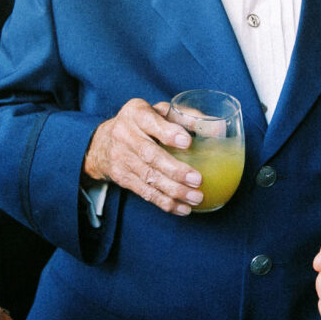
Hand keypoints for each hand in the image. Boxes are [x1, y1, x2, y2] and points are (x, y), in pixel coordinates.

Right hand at [83, 98, 203, 214]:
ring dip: (174, 191)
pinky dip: (165, 202)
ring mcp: (121, 158)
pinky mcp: (122, 178)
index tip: (187, 143)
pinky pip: (145, 193)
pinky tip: (182, 208)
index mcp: (136, 113)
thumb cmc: (143, 124)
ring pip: (148, 178)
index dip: (169, 133)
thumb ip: (186, 117)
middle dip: (175, 170)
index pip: (150, 122)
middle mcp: (124, 135)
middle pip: (150, 155)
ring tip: (195, 197)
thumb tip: (217, 128)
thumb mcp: (159, 111)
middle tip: (198, 180)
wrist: (104, 142)